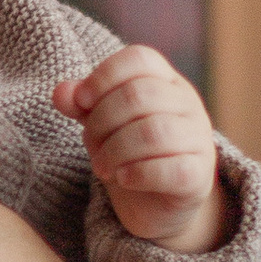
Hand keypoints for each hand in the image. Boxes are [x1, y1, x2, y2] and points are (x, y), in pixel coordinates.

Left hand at [54, 45, 227, 251]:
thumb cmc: (129, 152)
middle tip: (91, 144)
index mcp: (166, 81)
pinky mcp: (198, 176)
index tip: (81, 101)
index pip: (140, 59)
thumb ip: (82, 105)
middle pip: (141, 94)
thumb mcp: (101, 123)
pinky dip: (137, 173)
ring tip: (101, 167)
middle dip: (103, 120)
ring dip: (115, 150)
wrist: (157, 202)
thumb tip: (62, 92)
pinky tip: (123, 178)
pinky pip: (171, 169)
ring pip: (154, 132)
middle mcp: (187, 104)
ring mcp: (198, 139)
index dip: (104, 76)